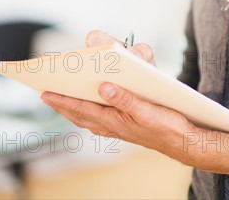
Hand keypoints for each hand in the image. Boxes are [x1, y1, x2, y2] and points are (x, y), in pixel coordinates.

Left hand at [40, 30, 197, 164]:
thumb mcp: (146, 110)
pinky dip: (89, 114)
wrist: (183, 142)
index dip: (63, 101)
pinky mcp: (126, 128)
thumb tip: (103, 87)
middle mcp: (113, 126)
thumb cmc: (167, 126)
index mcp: (115, 121)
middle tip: (46, 95)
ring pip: (88, 119)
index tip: (45, 93)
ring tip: (62, 102)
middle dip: (62, 105)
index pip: (82, 109)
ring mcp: (118, 129)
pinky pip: (100, 121)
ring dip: (74, 110)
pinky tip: (90, 110)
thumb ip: (124, 99)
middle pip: (80, 115)